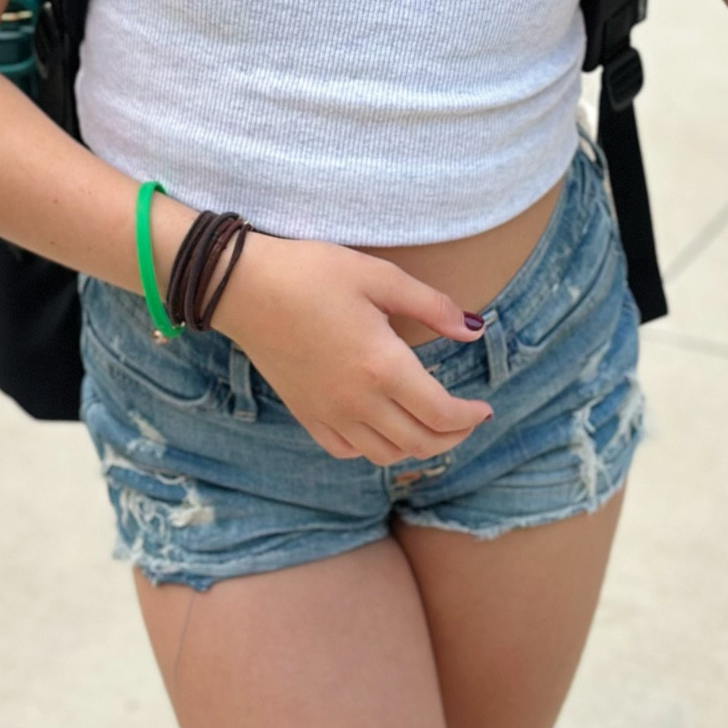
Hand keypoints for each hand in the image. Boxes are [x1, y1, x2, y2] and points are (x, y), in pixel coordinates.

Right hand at [212, 233, 491, 465]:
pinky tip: (382, 429)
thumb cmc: (311, 272)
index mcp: (383, 366)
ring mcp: (329, 413)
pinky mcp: (306, 414)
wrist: (243, 287)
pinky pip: (348, 451)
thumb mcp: (378, 276)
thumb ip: (430, 306)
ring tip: (431, 426)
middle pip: (420, 442)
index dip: (469, 418)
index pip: (441, 414)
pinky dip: (374, 449)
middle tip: (466, 420)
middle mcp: (358, 401)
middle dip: (452, 436)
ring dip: (417, 447)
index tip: (484, 409)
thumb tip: (473, 329)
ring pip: (386, 454)